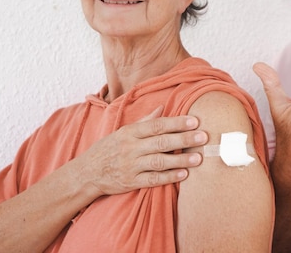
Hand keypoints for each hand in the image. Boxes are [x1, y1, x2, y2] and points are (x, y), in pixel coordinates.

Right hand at [75, 106, 208, 196]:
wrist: (86, 173)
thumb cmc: (108, 149)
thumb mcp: (123, 131)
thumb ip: (144, 121)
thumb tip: (162, 107)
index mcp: (130, 132)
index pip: (157, 125)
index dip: (176, 123)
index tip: (195, 121)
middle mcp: (130, 148)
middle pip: (161, 142)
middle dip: (183, 139)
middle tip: (203, 137)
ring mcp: (131, 166)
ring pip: (159, 161)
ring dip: (180, 160)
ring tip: (198, 158)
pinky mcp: (131, 182)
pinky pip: (153, 180)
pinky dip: (169, 177)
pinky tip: (184, 175)